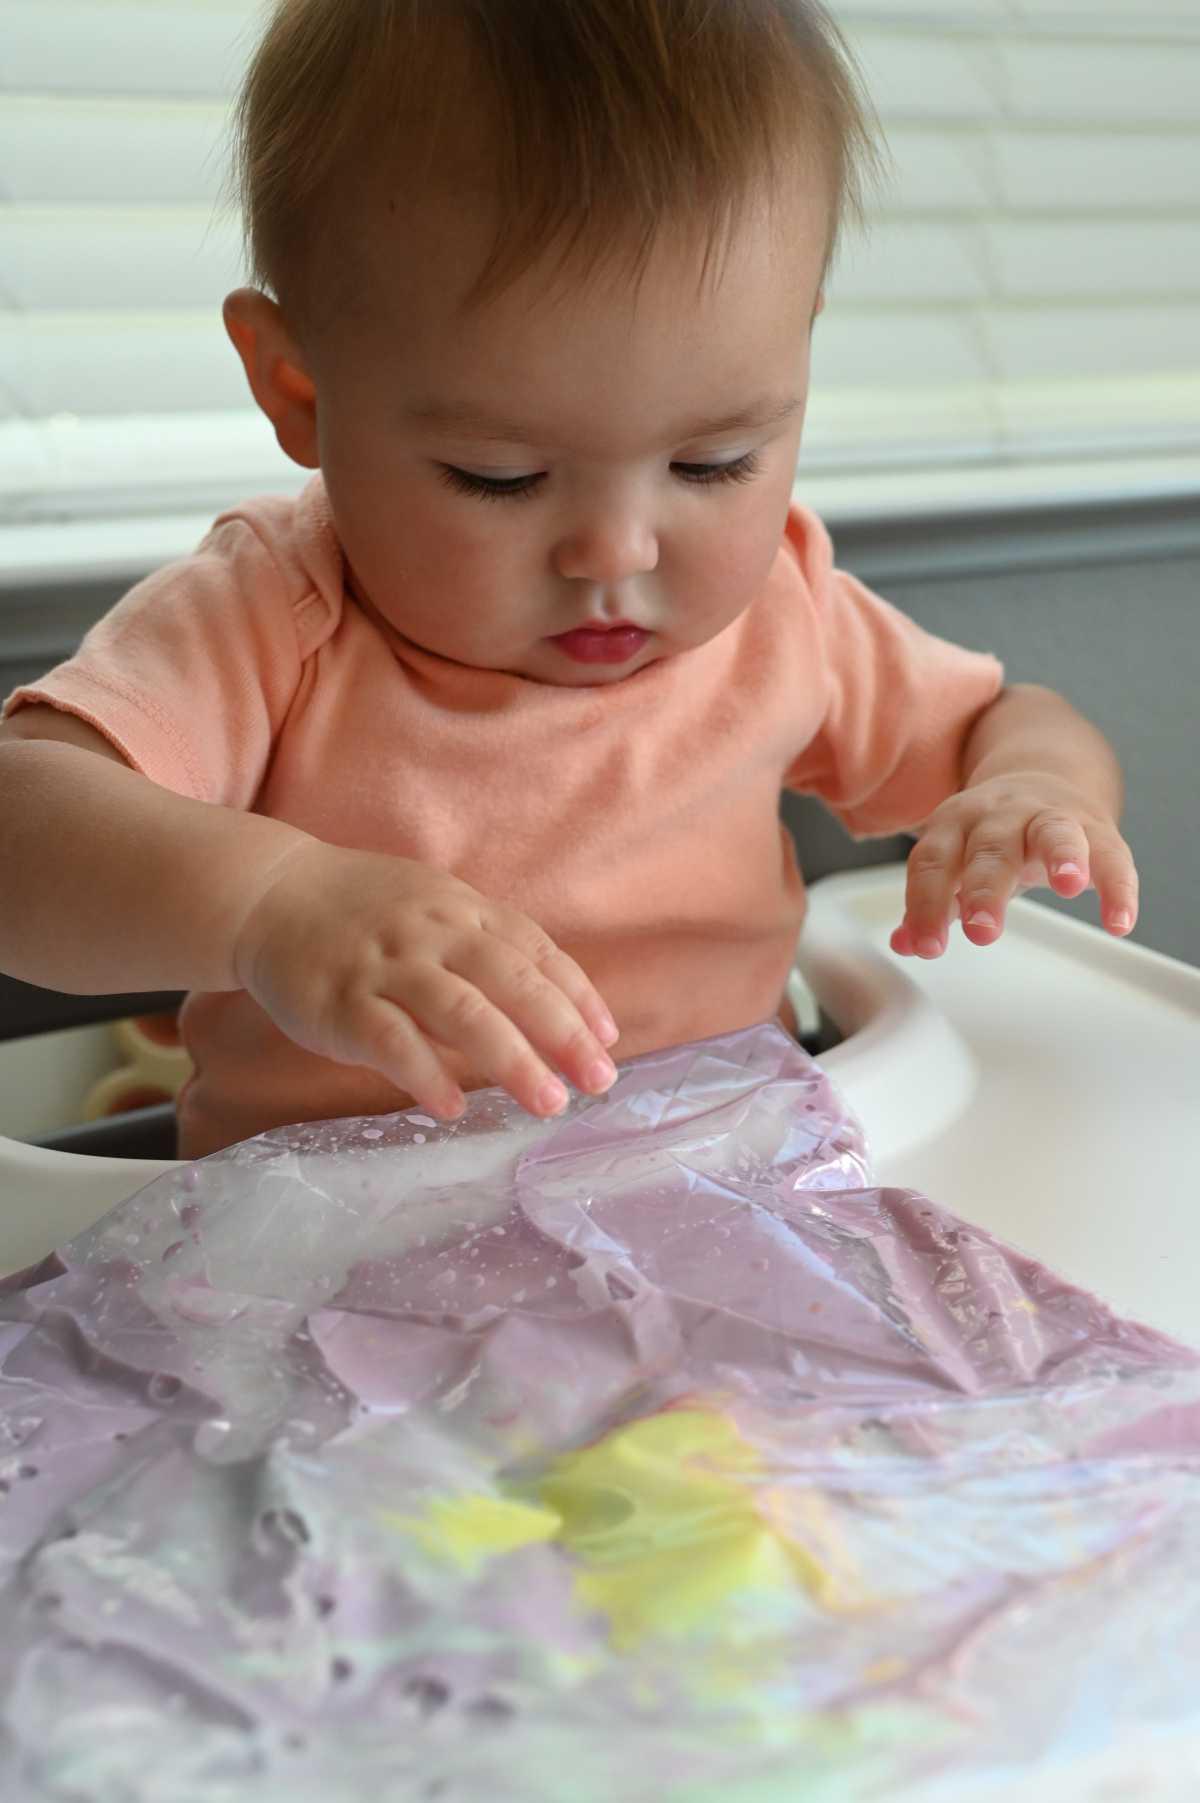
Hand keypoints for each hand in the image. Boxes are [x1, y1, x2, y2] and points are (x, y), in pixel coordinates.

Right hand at [232, 841, 620, 1119]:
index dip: (577, 996)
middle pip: (511, 981)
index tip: (608, 1041)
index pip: (535, 952)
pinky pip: (391, 1041)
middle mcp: (431, 933)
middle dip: (562, 1032)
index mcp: (462, 910)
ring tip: (548, 1101)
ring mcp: (385, 967)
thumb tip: (552, 1008)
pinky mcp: (340, 1002)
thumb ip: (487, 949)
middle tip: (599, 1082)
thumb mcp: (435, 908)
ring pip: (461, 1011)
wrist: (269, 894)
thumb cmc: (365, 911)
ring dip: (511, 1059)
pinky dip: (426, 1074)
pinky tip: (453, 1108)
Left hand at [890, 774, 1138, 957]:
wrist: (1044, 778)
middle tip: (982, 932)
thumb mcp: (956, 862)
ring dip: (1063, 856)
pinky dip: (1117, 887)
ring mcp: (1050, 817)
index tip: (927, 947)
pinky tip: (1119, 921)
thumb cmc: (993, 836)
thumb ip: (932, 903)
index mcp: (955, 823)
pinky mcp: (1097, 830)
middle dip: (985, 890)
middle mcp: (1001, 815)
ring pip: (1054, 832)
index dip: (926, 903)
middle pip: (991, 849)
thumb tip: (903, 943)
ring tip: (1068, 885)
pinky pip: (1111, 856)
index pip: (934, 861)